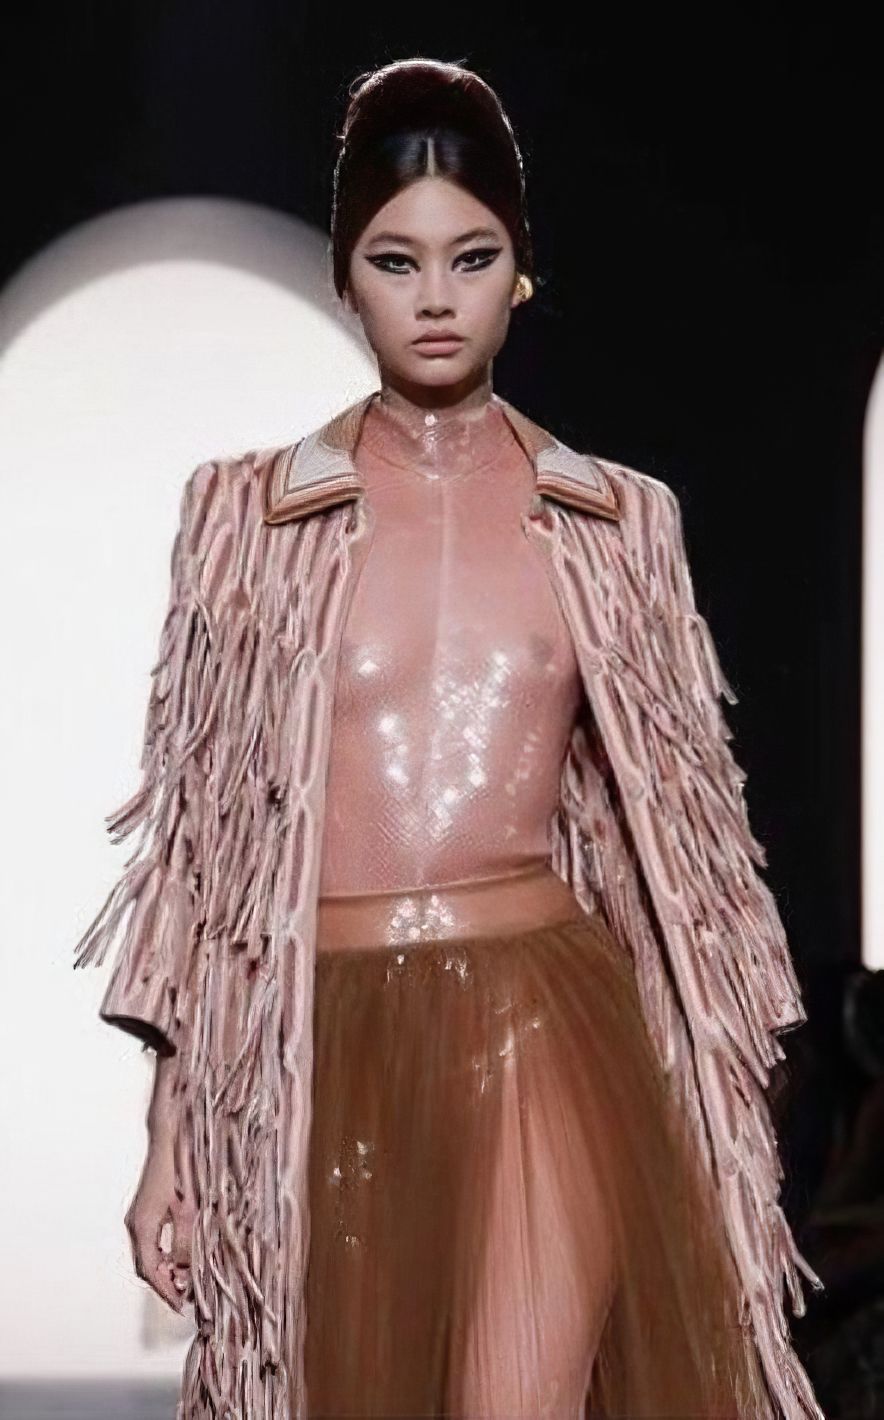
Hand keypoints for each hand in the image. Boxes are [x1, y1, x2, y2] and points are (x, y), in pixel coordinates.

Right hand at [125, 1072, 196, 1314]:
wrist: (169, 1136)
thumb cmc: (181, 1166)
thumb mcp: (189, 1209)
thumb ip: (185, 1242)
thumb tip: (183, 1271)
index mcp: (143, 1225)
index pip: (149, 1270)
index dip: (165, 1291)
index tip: (180, 1305)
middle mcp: (136, 1223)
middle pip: (146, 1265)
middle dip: (165, 1284)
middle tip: (186, 1296)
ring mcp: (138, 1216)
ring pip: (147, 1254)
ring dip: (165, 1269)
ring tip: (187, 1280)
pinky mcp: (145, 1209)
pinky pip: (150, 1240)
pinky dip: (163, 1254)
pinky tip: (180, 1256)